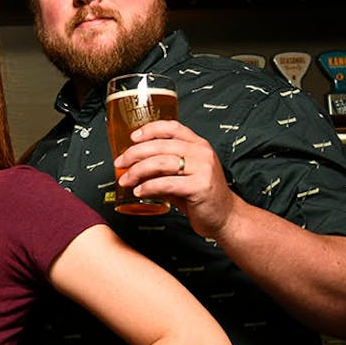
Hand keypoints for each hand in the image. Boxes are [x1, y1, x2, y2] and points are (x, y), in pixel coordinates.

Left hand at [114, 119, 239, 239]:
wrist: (225, 217)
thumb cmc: (201, 195)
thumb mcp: (181, 175)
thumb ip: (161, 167)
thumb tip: (132, 165)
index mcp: (198, 145)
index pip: (172, 127)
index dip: (150, 129)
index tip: (132, 138)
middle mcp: (201, 153)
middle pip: (160, 145)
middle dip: (134, 153)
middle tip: (120, 163)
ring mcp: (202, 169)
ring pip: (160, 163)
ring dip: (137, 171)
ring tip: (125, 180)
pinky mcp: (200, 187)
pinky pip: (166, 183)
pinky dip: (148, 187)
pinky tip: (139, 191)